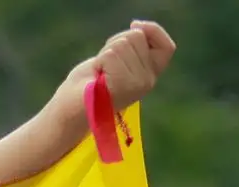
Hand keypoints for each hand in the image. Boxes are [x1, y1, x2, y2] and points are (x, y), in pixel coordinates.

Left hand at [48, 21, 176, 129]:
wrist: (71, 109)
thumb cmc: (91, 82)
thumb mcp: (117, 60)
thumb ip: (132, 46)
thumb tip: (137, 26)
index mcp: (149, 76)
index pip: (167, 47)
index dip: (153, 31)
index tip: (135, 26)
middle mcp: (147, 81)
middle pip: (137, 37)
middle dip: (116, 43)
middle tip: (105, 66)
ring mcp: (137, 84)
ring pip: (123, 43)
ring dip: (106, 53)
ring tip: (101, 72)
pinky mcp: (123, 85)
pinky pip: (112, 54)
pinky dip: (100, 60)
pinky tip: (98, 76)